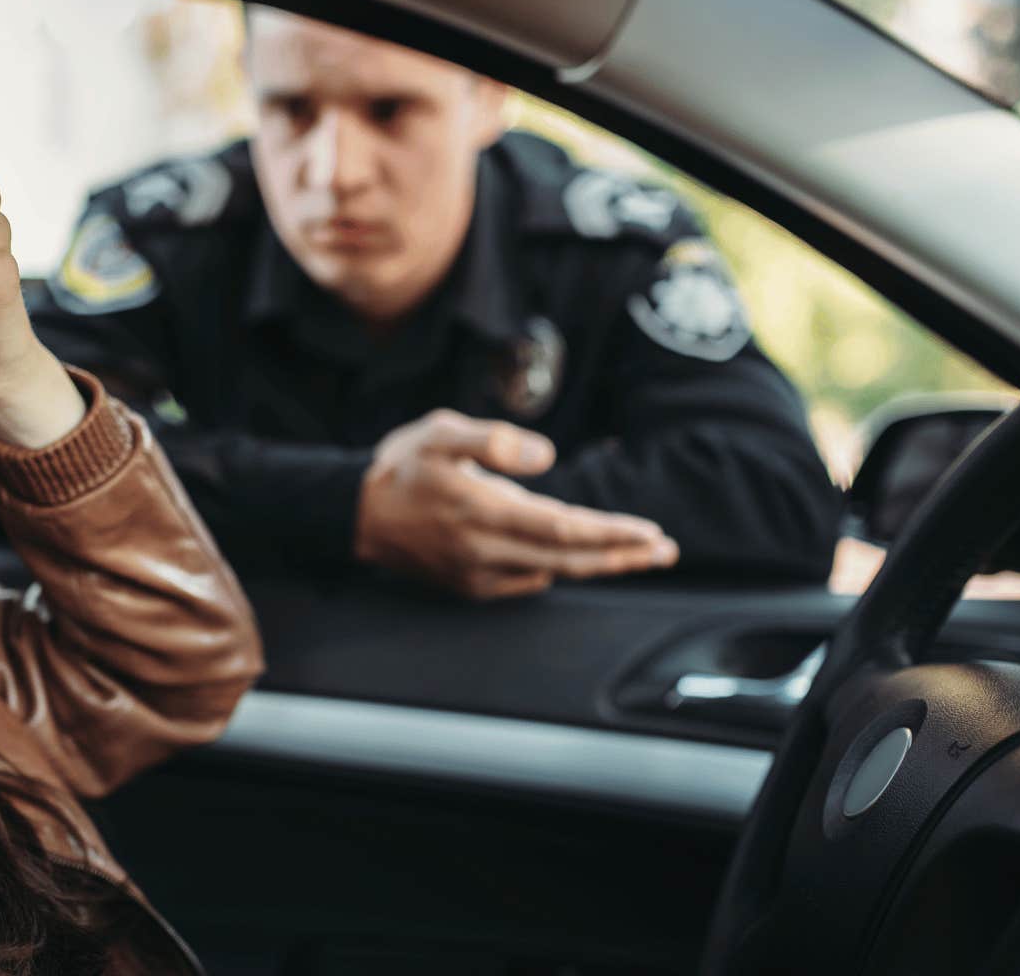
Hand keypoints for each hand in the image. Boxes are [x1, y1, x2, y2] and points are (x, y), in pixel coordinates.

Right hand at [354, 409, 678, 599]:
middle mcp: (484, 552)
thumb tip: (546, 456)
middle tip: (664, 551)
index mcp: (482, 511)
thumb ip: (494, 440)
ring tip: (637, 555)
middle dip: (621, 556)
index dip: (610, 533)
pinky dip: (559, 571)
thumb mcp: (440, 433)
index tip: (650, 532)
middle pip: (569, 560)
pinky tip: (580, 559)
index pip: (563, 528)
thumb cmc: (402, 466)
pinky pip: (527, 583)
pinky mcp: (470, 587)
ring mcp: (477, 575)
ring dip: (598, 565)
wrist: (355, 514)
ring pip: (553, 574)